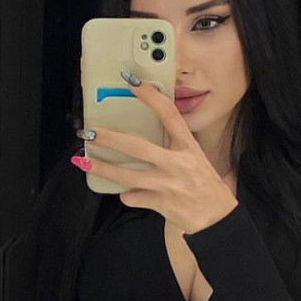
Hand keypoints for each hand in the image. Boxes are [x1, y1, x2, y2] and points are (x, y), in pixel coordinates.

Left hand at [73, 72, 238, 234]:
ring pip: (128, 175)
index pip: (169, 114)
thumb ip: (174, 145)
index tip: (132, 83)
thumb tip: (147, 132)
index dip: (150, 97)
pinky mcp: (161, 203)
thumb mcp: (195, 157)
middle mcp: (178, 163)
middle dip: (110, 139)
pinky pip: (134, 198)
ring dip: (103, 168)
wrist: (216, 217)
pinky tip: (125, 193)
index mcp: (188, 146)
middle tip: (90, 132)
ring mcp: (168, 185)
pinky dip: (126, 195)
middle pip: (138, 147)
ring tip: (84, 161)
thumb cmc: (204, 185)